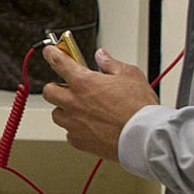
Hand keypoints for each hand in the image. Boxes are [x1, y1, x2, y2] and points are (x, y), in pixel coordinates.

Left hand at [41, 46, 158, 160]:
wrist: (145, 138)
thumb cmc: (139, 108)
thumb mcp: (129, 75)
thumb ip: (111, 64)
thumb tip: (102, 57)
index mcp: (83, 82)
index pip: (57, 61)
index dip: (51, 53)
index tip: (50, 52)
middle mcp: (73, 102)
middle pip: (49, 91)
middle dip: (57, 86)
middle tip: (70, 87)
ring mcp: (74, 123)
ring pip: (56, 114)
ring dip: (64, 109)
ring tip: (81, 109)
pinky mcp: (79, 141)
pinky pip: (69, 132)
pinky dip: (76, 128)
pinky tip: (89, 126)